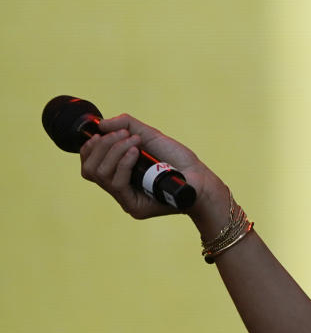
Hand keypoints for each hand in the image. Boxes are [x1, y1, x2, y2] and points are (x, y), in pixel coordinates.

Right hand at [78, 113, 227, 226]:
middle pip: (90, 170)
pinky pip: (117, 184)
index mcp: (118, 174)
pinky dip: (123, 163)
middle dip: (104, 146)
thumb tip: (101, 124)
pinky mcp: (135, 207)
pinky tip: (135, 153)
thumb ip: (127, 125)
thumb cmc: (177, 159)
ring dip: (115, 151)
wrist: (200, 176)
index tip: (99, 133)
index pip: (89, 166)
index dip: (88, 149)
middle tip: (126, 135)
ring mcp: (126, 200)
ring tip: (136, 142)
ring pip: (100, 175)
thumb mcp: (149, 136)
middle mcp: (119, 189)